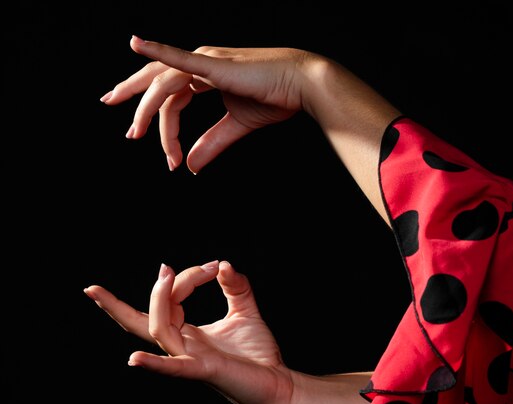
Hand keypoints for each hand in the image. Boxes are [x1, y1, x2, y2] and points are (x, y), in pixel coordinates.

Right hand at [84, 260, 294, 403]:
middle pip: (143, 321)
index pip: (168, 302)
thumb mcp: (247, 312)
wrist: (279, 384)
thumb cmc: (258, 355)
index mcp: (188, 334)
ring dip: (161, 299)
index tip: (211, 266)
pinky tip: (136, 360)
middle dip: (117, 305)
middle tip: (134, 276)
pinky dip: (156, 365)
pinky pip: (176, 368)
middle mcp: (183, 346)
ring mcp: (190, 359)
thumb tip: (223, 264)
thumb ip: (236, 288)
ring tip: (169, 274)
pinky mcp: (205, 371)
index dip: (183, 279)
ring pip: (158, 330)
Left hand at [101, 36, 315, 172]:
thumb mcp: (236, 125)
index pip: (172, 99)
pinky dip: (157, 51)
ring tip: (137, 133)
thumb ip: (212, 143)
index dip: (164, 129)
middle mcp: (200, 62)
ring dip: (147, 110)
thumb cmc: (275, 98)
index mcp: (206, 74)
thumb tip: (190, 166)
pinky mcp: (213, 63)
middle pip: (156, 83)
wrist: (299, 85)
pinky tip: (136, 45)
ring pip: (163, 84)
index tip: (169, 158)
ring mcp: (205, 59)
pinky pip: (179, 59)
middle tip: (129, 133)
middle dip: (136, 105)